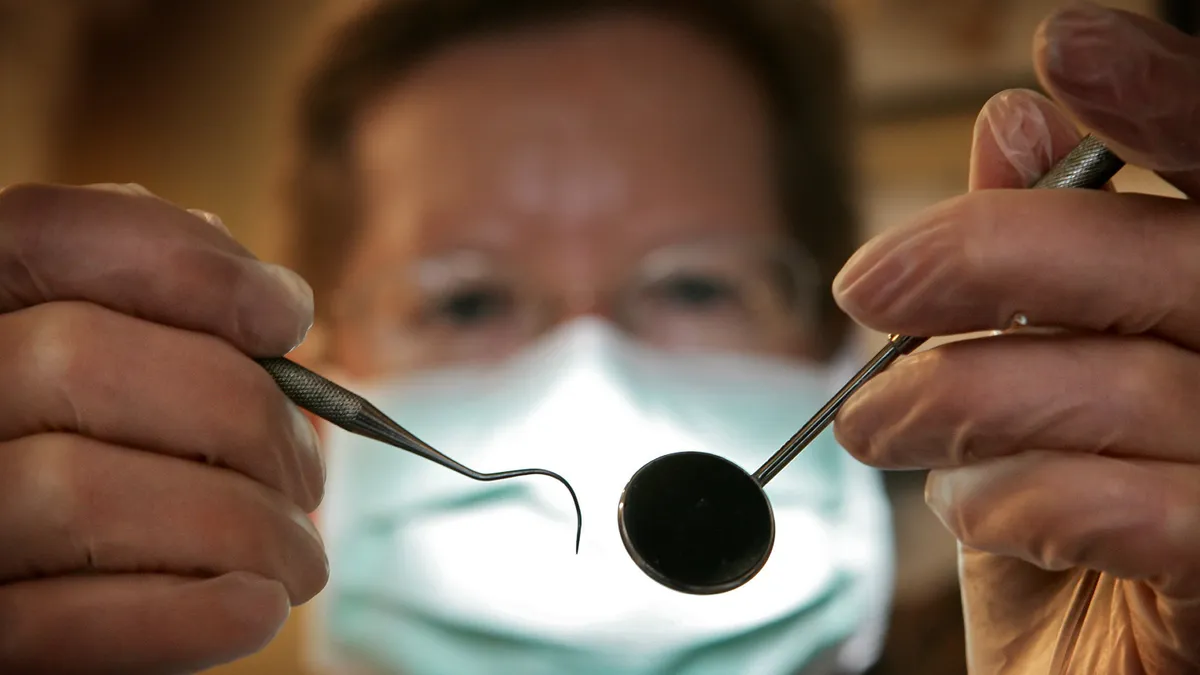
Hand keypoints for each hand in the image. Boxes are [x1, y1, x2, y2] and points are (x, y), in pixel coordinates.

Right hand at [0, 184, 327, 673]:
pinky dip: (192, 614)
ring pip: (80, 492)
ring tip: (299, 554)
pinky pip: (66, 624)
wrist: (66, 614)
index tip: (284, 313)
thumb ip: (168, 326)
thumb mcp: (121, 386)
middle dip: (241, 414)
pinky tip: (259, 606)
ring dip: (241, 526)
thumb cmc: (120, 481)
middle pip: (77, 359)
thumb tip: (272, 300)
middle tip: (308, 471)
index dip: (183, 261)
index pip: (46, 233)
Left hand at [833, 5, 1199, 672]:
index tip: (1067, 44)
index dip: (1166, 100)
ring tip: (886, 431)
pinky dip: (1034, 499)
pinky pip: (1156, 510)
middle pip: (1170, 258)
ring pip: (1136, 382)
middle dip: (995, 254)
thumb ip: (1027, 272)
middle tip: (866, 288)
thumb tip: (1015, 128)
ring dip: (972, 400)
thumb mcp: (1018, 395)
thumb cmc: (1056, 539)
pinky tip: (981, 511)